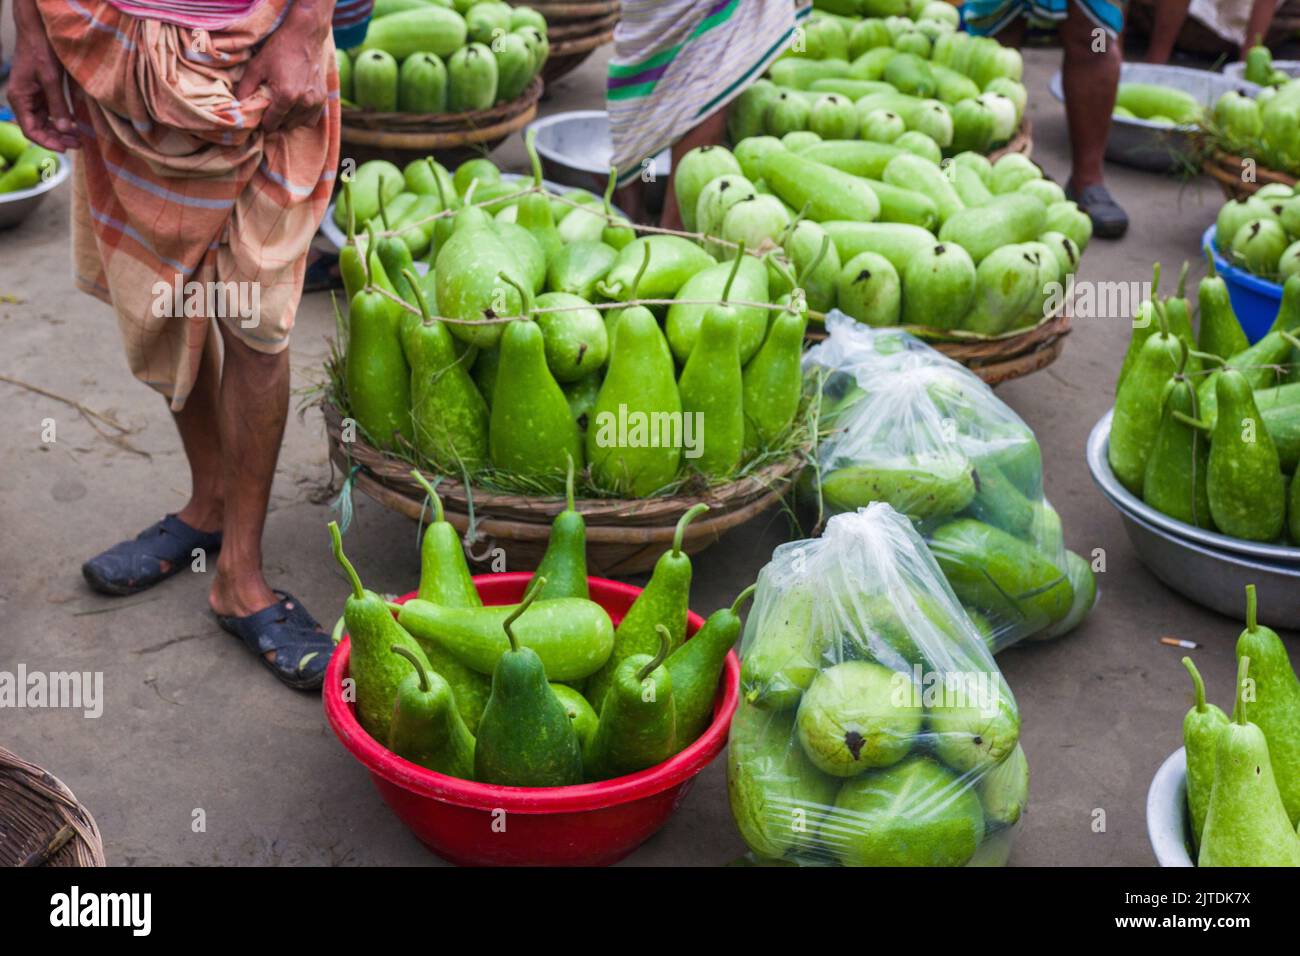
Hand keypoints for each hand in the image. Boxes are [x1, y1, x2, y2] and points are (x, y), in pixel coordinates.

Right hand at [9, 0, 78, 150]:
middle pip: (38, 128)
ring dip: (60, 131)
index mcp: (20, 99)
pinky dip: (61, 120)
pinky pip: (49, 112)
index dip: (47, 142)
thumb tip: (65, 129)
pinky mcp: (41, 92)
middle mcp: (23, 100)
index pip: (31, 130)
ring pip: (45, 122)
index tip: (66, 148)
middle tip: (78, 145)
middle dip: (57, 138)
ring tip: (79, 138)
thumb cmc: (40, 51)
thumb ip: (58, 105)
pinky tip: (75, 126)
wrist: (36, 31)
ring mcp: (32, 97)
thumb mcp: (51, 79)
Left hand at [235, 1, 332, 132]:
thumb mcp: (256, 67)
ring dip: (288, 121)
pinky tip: (294, 108)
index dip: (262, 123)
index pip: (272, 124)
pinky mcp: (322, 100)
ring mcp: (315, 102)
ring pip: (298, 125)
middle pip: (285, 126)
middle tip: (267, 110)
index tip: (258, 116)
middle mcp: (303, 103)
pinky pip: (311, 120)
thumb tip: (237, 106)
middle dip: (275, 121)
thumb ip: (245, 89)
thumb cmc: (279, 49)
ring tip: (280, 109)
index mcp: (286, 97)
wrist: (305, 36)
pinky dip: (302, 118)